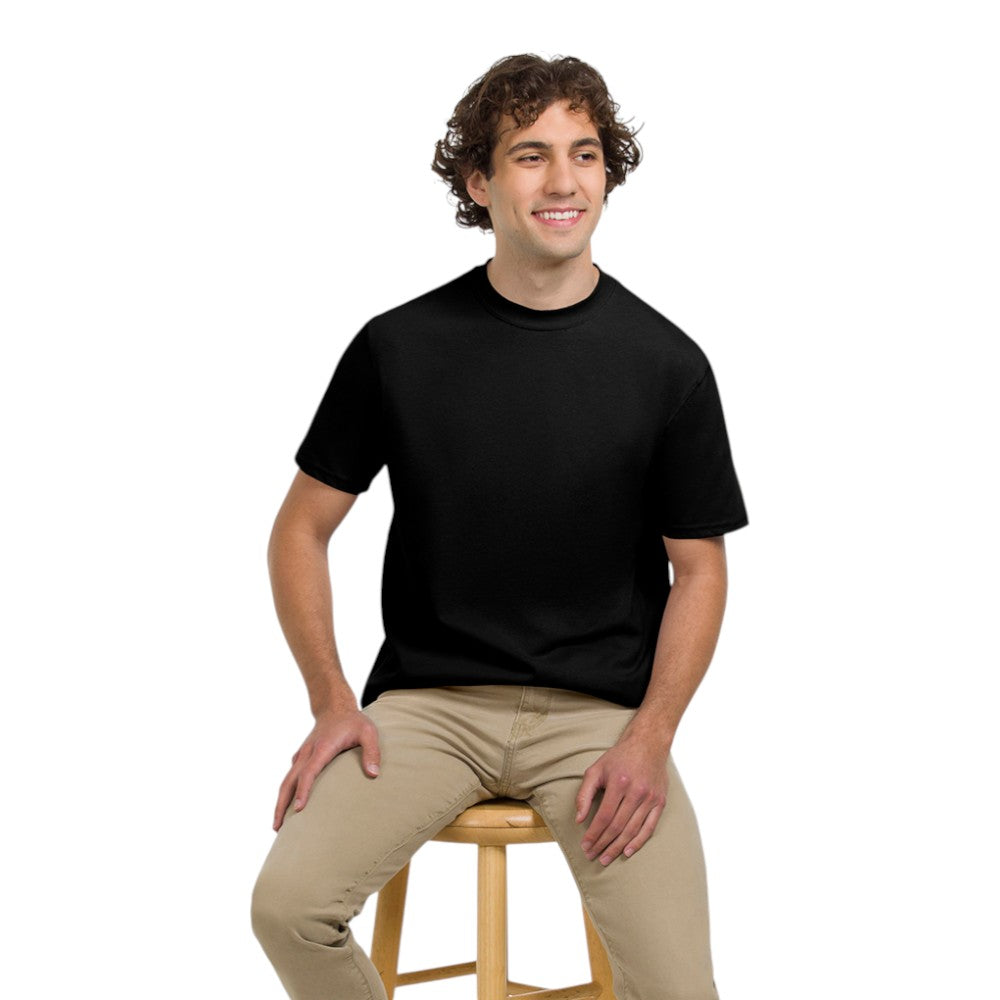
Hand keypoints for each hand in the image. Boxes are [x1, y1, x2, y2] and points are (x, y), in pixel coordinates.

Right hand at [272, 708, 381, 830]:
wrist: (335, 707)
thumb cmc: (354, 722)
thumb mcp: (368, 732)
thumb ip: (372, 752)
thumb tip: (373, 774)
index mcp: (322, 748)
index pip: (309, 772)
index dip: (303, 791)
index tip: (299, 809)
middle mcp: (308, 753)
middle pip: (289, 781)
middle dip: (281, 805)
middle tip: (278, 828)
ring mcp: (302, 755)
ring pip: (286, 780)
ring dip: (280, 802)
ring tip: (277, 826)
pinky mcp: (301, 757)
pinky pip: (291, 776)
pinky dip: (286, 792)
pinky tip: (287, 807)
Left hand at [575, 734, 668, 864]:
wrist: (648, 744)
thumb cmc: (619, 758)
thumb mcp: (596, 769)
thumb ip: (584, 793)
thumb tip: (579, 819)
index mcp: (619, 782)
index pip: (604, 816)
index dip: (593, 834)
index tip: (585, 845)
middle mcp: (636, 791)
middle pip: (617, 826)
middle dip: (603, 844)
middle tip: (593, 856)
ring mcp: (650, 798)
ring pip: (632, 830)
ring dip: (617, 847)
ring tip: (606, 858)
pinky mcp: (660, 802)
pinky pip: (649, 828)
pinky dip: (638, 842)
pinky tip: (627, 852)